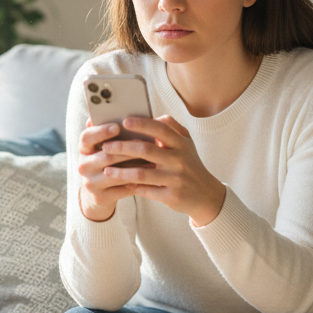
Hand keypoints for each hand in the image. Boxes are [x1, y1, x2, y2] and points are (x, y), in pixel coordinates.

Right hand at [75, 119, 153, 221]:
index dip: (100, 132)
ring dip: (136, 166)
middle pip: (106, 155)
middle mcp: (83, 165)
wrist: (99, 193)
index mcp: (84, 149)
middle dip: (127, 149)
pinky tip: (152, 177)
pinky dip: (138, 182)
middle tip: (145, 142)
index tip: (117, 127)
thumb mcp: (104, 147)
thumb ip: (110, 131)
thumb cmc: (108, 162)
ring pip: (116, 173)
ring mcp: (91, 183)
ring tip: (153, 159)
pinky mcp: (101, 197)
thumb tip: (124, 112)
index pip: (86, 137)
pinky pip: (123, 188)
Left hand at [96, 115, 226, 226]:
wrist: (206, 195)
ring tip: (106, 169)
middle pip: (146, 150)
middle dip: (122, 148)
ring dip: (121, 172)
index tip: (124, 121)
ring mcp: (175, 179)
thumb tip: (153, 116)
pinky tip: (119, 184)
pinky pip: (146, 191)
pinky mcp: (171, 196)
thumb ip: (171, 127)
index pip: (160, 129)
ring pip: (142, 174)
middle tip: (106, 146)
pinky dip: (131, 187)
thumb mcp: (186, 143)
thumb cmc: (189, 164)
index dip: (142, 124)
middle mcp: (179, 160)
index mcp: (181, 144)